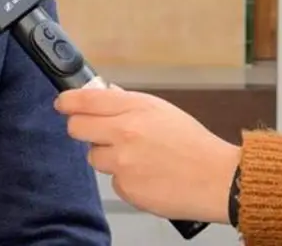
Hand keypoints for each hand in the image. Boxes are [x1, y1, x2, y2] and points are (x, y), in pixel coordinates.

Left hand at [55, 86, 240, 223]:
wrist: (218, 179)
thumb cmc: (193, 144)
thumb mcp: (161, 110)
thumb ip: (127, 102)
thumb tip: (103, 94)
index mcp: (134, 109)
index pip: (85, 100)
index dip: (68, 101)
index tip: (62, 104)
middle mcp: (124, 133)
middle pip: (76, 128)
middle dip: (83, 129)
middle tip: (98, 133)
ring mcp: (123, 163)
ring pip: (94, 157)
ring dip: (107, 158)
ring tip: (137, 158)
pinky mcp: (126, 188)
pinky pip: (113, 181)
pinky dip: (125, 180)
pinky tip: (147, 176)